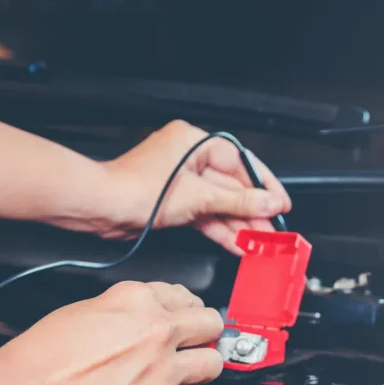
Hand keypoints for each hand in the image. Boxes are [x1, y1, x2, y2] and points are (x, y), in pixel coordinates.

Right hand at [0, 281, 224, 384]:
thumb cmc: (42, 356)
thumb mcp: (86, 308)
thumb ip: (128, 310)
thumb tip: (147, 317)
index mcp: (137, 300)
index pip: (186, 297)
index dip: (184, 311)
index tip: (183, 321)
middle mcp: (156, 331)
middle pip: (212, 325)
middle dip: (204, 335)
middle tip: (193, 344)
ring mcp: (161, 372)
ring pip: (212, 365)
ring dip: (199, 370)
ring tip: (180, 375)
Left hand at [103, 120, 291, 253]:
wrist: (103, 207)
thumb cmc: (135, 188)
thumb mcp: (198, 196)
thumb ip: (237, 201)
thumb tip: (268, 202)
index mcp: (194, 142)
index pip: (240, 162)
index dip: (263, 185)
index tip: (280, 202)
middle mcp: (188, 159)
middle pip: (231, 186)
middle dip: (252, 211)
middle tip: (273, 230)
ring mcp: (181, 183)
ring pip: (219, 204)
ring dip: (239, 224)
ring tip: (259, 242)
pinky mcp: (174, 204)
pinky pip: (204, 215)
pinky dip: (220, 229)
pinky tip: (238, 243)